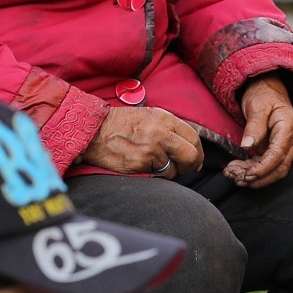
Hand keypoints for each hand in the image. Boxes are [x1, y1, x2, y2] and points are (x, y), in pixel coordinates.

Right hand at [81, 107, 203, 178]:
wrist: (94, 130)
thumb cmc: (121, 124)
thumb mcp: (150, 116)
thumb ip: (170, 128)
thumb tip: (190, 146)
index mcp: (165, 118)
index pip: (194, 138)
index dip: (197, 152)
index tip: (195, 160)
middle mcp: (161, 132)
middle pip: (191, 155)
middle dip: (191, 166)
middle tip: (185, 169)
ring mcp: (151, 149)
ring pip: (174, 170)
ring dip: (168, 171)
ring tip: (153, 163)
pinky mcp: (140, 163)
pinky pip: (157, 175)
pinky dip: (153, 173)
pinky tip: (142, 164)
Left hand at [225, 74, 292, 188]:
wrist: (268, 89)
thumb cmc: (263, 95)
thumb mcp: (256, 106)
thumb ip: (254, 126)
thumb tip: (247, 146)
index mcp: (289, 126)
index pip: (278, 154)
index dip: (263, 168)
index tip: (247, 175)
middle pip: (280, 168)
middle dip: (259, 178)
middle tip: (238, 179)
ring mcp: (287, 145)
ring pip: (275, 170)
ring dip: (255, 177)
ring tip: (234, 176)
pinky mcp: (279, 149)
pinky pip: (269, 165)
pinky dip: (254, 171)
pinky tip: (239, 171)